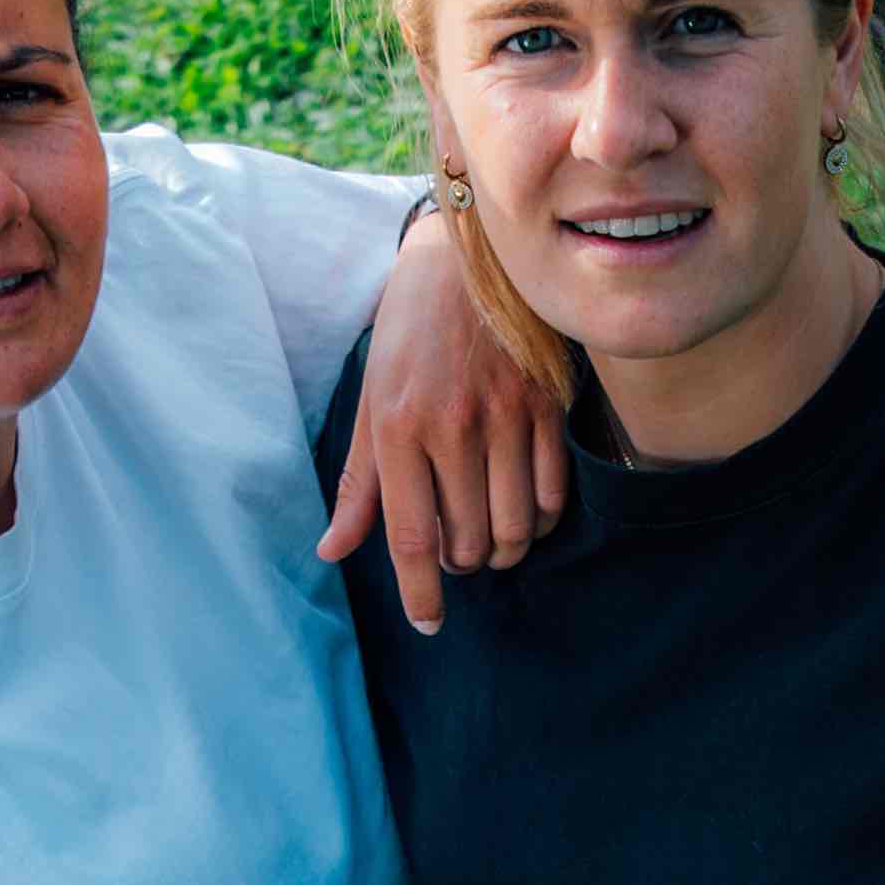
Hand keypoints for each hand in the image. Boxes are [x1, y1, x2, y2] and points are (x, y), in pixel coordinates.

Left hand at [314, 217, 569, 636]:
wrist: (465, 260)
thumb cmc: (407, 334)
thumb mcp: (371, 402)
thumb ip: (359, 484)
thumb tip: (333, 551)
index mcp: (397, 428)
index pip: (412, 537)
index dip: (421, 594)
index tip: (428, 624)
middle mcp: (451, 427)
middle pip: (467, 542)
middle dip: (460, 565)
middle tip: (453, 553)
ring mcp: (504, 416)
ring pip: (514, 527)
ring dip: (502, 550)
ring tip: (489, 541)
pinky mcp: (546, 406)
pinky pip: (552, 494)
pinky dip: (540, 520)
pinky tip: (526, 513)